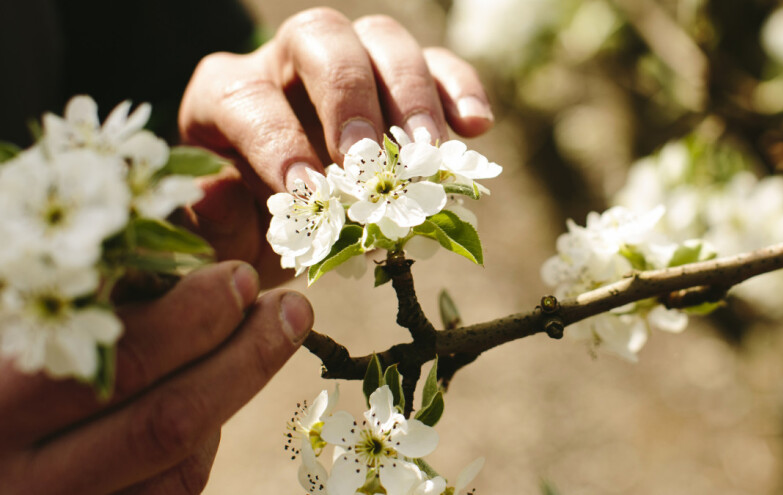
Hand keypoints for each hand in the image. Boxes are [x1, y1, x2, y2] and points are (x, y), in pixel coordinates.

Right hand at [0, 261, 312, 494]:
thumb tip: (187, 271)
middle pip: (166, 422)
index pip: (118, 363)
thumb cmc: (4, 374)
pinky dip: (202, 441)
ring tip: (264, 337)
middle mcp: (25, 480)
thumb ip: (79, 310)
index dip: (191, 318)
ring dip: (231, 395)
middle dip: (245, 358)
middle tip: (290, 309)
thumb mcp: (17, 331)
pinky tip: (208, 396)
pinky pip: (170, 491)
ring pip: (179, 465)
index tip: (241, 276)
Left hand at [177, 8, 493, 285]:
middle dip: (348, 98)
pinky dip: (458, 87)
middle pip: (319, 37)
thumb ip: (212, 220)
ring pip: (380, 39)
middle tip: (369, 162)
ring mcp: (348, 62)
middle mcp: (284, 60)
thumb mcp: (223, 235)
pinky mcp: (397, 80)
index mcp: (225, 94)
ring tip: (430, 154)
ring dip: (410, 95)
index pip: (246, 98)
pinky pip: (435, 62)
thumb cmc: (250, 226)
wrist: (287, 221)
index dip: (276, 140)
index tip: (309, 192)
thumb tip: (215, 191)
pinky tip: (476, 126)